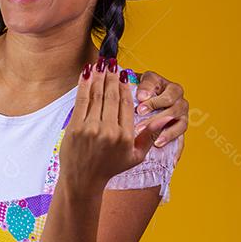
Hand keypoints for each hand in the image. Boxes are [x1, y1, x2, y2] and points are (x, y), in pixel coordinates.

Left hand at [60, 59, 169, 191]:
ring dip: (99, 76)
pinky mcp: (75, 127)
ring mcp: (90, 128)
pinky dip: (84, 84)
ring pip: (97, 95)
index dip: (124, 86)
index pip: (126, 104)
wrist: (83, 180)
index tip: (123, 74)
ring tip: (101, 63)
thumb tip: (165, 119)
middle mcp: (109, 131)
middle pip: (112, 95)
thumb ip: (150, 135)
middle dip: (111, 76)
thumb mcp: (136, 156)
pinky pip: (82, 100)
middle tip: (112, 62)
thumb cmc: (110, 167)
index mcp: (125, 136)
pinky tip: (87, 72)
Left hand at [135, 71, 187, 148]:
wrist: (137, 101)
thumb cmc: (136, 91)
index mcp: (168, 86)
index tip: (139, 101)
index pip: (166, 93)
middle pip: (174, 107)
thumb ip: (141, 88)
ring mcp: (181, 114)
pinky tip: (172, 161)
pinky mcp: (179, 129)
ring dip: (168, 133)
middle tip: (140, 123)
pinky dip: (178, 151)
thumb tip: (141, 96)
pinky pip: (182, 141)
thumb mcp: (137, 85)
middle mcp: (178, 99)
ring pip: (181, 124)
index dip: (153, 99)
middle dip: (157, 116)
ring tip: (156, 143)